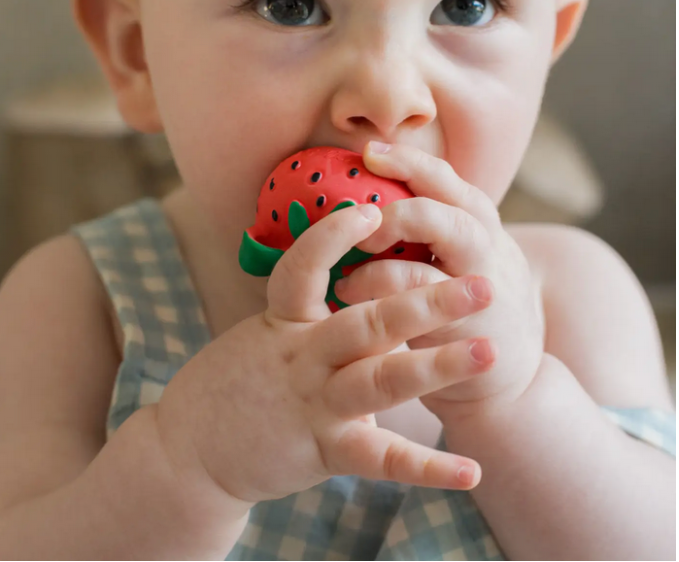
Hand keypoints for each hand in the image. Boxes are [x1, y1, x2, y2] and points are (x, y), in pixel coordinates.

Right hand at [155, 202, 494, 507]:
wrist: (190, 449)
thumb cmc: (238, 379)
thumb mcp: (267, 332)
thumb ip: (315, 310)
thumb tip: (368, 280)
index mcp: (284, 321)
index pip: (302, 268)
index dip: (333, 238)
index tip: (372, 210)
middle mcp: (302, 357)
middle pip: (367, 322)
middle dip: (426, 301)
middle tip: (482, 285)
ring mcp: (313, 405)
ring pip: (381, 381)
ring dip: (437, 366)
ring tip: (488, 352)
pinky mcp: (323, 451)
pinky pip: (381, 460)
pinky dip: (427, 468)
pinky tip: (471, 470)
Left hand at [334, 142, 544, 420]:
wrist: (507, 376)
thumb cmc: (469, 309)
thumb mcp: (461, 260)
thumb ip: (429, 231)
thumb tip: (367, 201)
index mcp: (480, 225)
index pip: (447, 181)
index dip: (408, 162)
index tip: (368, 151)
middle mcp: (487, 248)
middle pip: (449, 208)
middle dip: (398, 205)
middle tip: (359, 215)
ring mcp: (481, 286)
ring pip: (441, 245)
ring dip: (387, 247)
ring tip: (349, 260)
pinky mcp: (467, 327)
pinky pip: (420, 299)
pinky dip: (380, 289)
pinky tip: (349, 293)